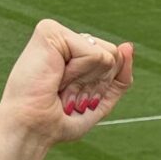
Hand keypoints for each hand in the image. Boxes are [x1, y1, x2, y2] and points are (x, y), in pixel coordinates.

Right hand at [0, 20, 133, 153]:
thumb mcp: (101, 100)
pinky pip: (94, 53)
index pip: (114, 61)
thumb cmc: (59, 119)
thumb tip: (128, 45)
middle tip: (66, 94)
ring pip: (107, 54)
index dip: (101, 87)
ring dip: (87, 81)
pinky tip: (57, 77)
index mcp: (72, 54)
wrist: (32, 128)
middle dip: (97, 84)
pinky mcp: (50, 31)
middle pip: (114, 55)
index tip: (72, 98)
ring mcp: (56, 32)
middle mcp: (64, 39)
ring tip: (60, 86)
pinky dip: (80, 74)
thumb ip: (120, 76)